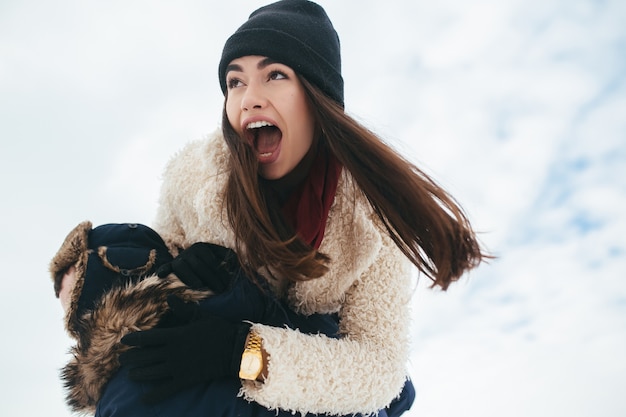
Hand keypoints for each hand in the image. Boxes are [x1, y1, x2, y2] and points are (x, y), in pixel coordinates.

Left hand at [119, 295, 249, 403]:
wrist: (234, 348)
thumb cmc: (218, 329)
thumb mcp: (200, 316)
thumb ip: (182, 309)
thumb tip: (169, 298)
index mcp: (174, 335)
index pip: (147, 338)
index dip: (132, 340)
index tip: (123, 342)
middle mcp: (172, 352)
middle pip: (144, 357)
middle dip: (130, 359)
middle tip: (121, 360)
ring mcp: (177, 368)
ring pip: (151, 373)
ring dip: (138, 374)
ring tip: (130, 375)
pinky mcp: (185, 380)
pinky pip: (165, 390)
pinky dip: (153, 395)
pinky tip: (143, 399)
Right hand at [157, 242, 238, 291]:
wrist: (192, 259)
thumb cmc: (211, 261)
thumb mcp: (220, 256)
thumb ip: (228, 257)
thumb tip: (235, 262)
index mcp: (201, 247)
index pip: (211, 260)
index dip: (220, 271)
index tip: (228, 282)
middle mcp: (189, 251)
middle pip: (199, 265)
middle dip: (211, 278)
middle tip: (220, 289)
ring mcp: (179, 259)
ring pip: (182, 267)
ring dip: (190, 276)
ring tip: (199, 285)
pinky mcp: (170, 267)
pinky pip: (166, 268)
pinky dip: (163, 270)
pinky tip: (162, 274)